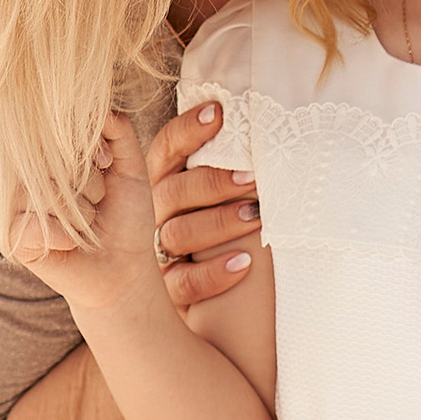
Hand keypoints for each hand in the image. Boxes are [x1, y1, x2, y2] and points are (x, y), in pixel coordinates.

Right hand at [6, 116, 168, 318]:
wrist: (124, 268)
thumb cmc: (125, 217)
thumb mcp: (130, 168)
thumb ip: (119, 132)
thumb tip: (99, 107)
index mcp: (52, 156)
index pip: (59, 133)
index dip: (91, 150)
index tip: (107, 165)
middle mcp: (29, 177)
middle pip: (53, 162)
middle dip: (90, 184)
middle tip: (98, 203)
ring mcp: (17, 206)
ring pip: (48, 192)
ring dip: (82, 212)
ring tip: (88, 224)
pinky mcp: (13, 237)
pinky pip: (38, 225)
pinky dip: (66, 236)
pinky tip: (72, 245)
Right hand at [147, 98, 261, 312]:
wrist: (229, 305)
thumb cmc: (233, 229)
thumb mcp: (230, 194)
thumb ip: (233, 164)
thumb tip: (265, 125)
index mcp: (166, 181)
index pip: (167, 148)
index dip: (188, 130)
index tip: (218, 113)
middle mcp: (155, 214)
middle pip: (172, 192)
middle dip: (213, 182)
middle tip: (252, 178)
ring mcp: (158, 252)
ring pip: (177, 234)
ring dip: (219, 223)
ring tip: (256, 217)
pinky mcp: (169, 290)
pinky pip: (183, 282)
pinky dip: (213, 273)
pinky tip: (244, 265)